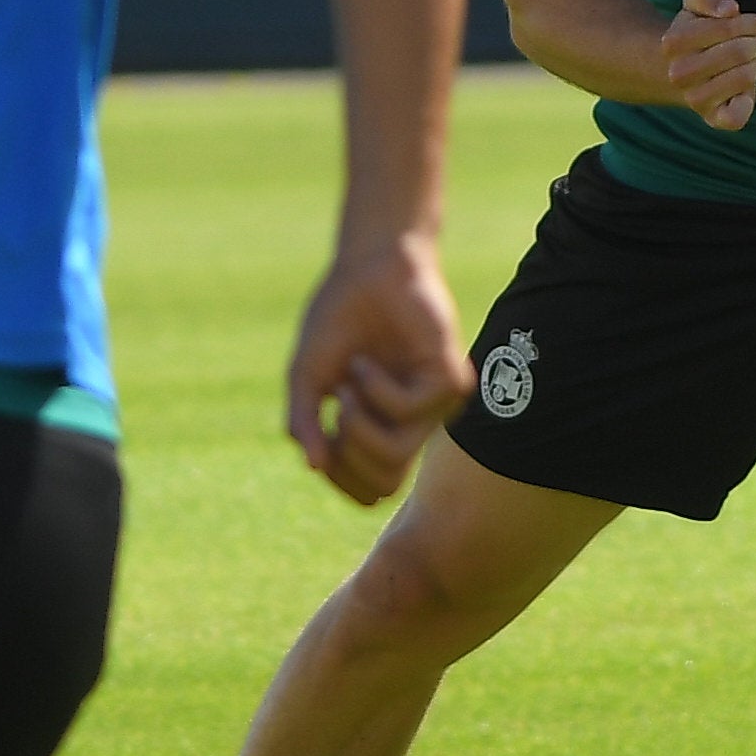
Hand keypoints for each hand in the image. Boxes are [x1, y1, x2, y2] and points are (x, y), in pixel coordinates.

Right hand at [286, 237, 472, 504]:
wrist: (369, 267)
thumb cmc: (338, 319)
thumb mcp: (307, 376)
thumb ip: (304, 423)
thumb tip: (313, 468)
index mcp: (384, 427)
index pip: (371, 489)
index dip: (338, 479)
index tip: (317, 442)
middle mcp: (413, 423)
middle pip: (384, 484)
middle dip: (345, 457)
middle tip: (331, 414)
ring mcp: (434, 405)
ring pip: (393, 455)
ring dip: (355, 423)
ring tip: (345, 384)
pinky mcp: (451, 382)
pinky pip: (406, 411)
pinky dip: (375, 390)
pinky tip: (364, 364)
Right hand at [663, 0, 755, 131]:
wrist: (678, 72)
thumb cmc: (695, 34)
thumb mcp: (695, 4)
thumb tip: (729, 10)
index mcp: (673, 42)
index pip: (728, 27)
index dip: (748, 22)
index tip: (750, 24)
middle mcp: (679, 74)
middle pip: (740, 51)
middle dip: (754, 43)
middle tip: (752, 44)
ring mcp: (695, 99)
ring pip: (744, 78)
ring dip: (754, 66)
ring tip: (747, 63)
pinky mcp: (712, 118)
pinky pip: (735, 117)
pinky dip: (746, 102)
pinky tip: (743, 92)